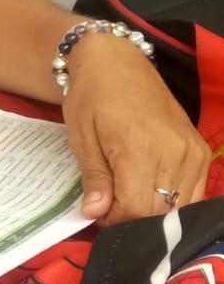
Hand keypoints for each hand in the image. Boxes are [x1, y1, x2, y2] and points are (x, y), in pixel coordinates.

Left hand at [63, 34, 211, 223]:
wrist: (117, 62)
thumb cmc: (92, 97)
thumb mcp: (81, 139)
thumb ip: (94, 179)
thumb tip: (96, 214)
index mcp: (139, 148)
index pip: (135, 210)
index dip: (115, 222)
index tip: (98, 215)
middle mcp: (174, 153)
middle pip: (159, 212)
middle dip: (132, 219)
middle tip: (110, 209)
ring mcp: (193, 152)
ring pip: (180, 207)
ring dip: (153, 213)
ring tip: (128, 199)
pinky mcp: (201, 151)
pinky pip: (194, 192)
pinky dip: (173, 201)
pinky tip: (150, 192)